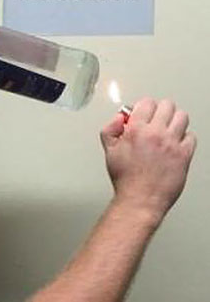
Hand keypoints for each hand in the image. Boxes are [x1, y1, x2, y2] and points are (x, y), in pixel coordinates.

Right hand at [100, 98, 196, 220]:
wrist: (140, 199)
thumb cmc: (125, 178)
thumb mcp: (108, 150)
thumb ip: (110, 129)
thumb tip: (119, 118)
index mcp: (135, 130)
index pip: (146, 102)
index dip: (144, 106)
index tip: (142, 112)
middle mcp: (155, 133)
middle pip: (167, 105)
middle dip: (160, 110)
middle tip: (156, 118)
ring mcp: (172, 144)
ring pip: (182, 117)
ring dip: (175, 120)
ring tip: (168, 128)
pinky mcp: (184, 155)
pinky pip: (191, 137)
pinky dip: (185, 137)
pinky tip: (176, 143)